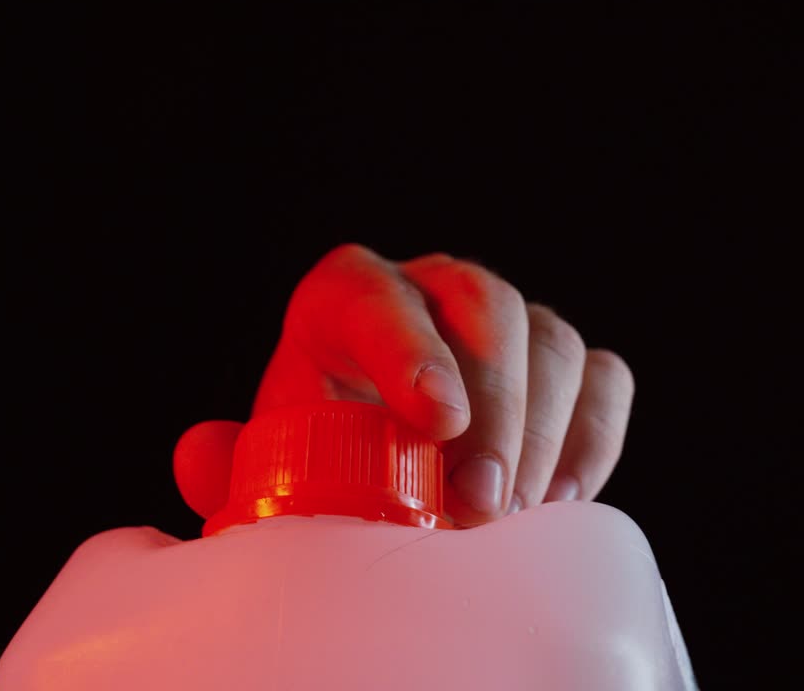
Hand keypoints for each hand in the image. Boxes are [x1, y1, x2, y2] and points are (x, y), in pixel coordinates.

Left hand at [175, 244, 634, 526]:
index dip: (406, 345)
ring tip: (515, 511)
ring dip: (544, 428)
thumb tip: (200, 455)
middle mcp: (431, 293)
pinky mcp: (565, 367)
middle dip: (493, 403)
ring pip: (550, 339)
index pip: (370, 293)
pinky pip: (603, 377)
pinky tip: (563, 496)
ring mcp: (506, 325)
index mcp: (345, 301)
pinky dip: (594, 435)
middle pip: (483, 304)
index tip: (435, 421)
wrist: (383, 465)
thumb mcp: (272, 461)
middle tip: (482, 502)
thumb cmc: (321, 456)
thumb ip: (231, 464)